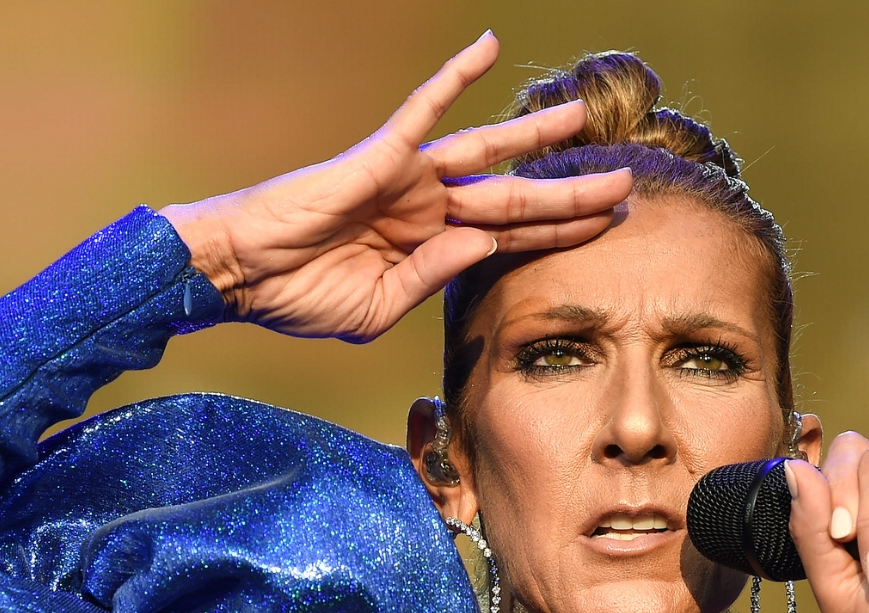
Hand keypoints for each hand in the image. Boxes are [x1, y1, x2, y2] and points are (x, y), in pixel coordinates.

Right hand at [159, 32, 633, 342]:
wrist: (241, 274)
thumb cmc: (298, 297)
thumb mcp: (377, 310)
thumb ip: (434, 278)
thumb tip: (483, 244)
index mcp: (434, 251)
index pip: (514, 240)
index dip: (562, 234)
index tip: (610, 227)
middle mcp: (431, 210)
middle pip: (517, 199)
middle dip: (573, 195)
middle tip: (627, 186)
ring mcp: (409, 180)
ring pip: (487, 153)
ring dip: (536, 137)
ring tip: (584, 118)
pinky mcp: (381, 155)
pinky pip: (424, 107)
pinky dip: (454, 75)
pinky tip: (485, 46)